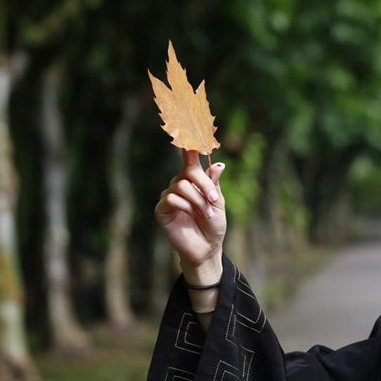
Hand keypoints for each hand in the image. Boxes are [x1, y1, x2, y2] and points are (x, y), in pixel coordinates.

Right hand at [155, 150, 226, 273]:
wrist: (207, 248)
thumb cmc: (213, 225)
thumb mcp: (218, 202)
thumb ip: (214, 184)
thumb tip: (218, 164)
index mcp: (194, 180)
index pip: (189, 159)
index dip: (189, 146)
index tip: (190, 132)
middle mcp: (179, 184)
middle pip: (188, 172)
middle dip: (204, 185)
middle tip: (214, 200)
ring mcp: (169, 196)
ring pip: (181, 186)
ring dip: (197, 200)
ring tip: (205, 214)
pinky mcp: (162, 210)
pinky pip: (171, 199)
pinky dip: (185, 206)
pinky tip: (190, 215)